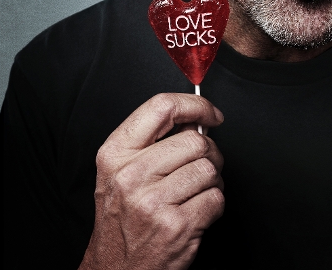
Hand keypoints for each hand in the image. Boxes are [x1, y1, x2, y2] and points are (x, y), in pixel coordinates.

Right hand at [79, 93, 224, 269]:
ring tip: (193, 193)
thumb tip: (195, 118)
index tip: (211, 114)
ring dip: (211, 181)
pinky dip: (214, 204)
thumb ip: (152, 140)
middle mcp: (131, 175)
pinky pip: (216, 197)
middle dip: (208, 152)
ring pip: (209, 168)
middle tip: (199, 167)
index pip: (162, 106)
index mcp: (115, 153)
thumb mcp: (120, 171)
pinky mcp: (176, 226)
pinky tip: (195, 212)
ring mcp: (153, 202)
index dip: (195, 105)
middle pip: (195, 140)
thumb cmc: (123, 218)